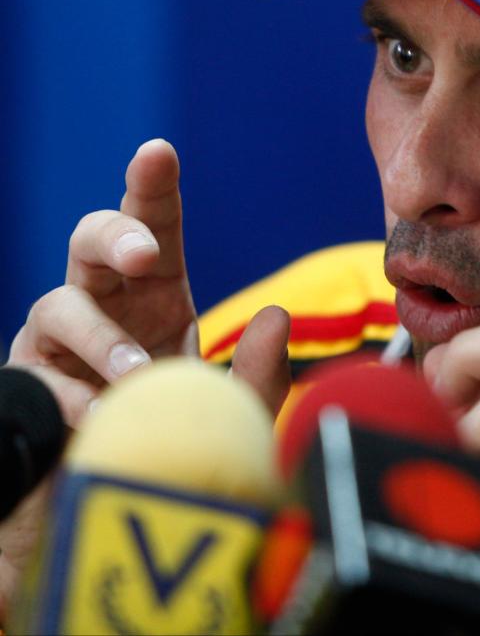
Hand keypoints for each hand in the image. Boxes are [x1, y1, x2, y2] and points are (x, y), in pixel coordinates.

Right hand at [0, 140, 290, 618]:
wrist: (118, 503)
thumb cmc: (180, 441)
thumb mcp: (233, 413)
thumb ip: (260, 373)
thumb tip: (274, 314)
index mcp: (156, 291)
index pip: (156, 227)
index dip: (153, 188)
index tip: (158, 152)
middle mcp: (105, 301)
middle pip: (92, 238)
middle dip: (116, 234)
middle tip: (144, 255)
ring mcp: (59, 341)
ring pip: (58, 303)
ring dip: (101, 338)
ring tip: (139, 375)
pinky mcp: (28, 385)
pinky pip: (36, 374)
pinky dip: (73, 396)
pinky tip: (99, 419)